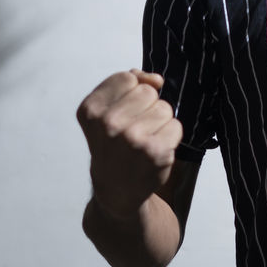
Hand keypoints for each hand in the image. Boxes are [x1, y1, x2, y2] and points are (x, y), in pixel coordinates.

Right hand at [76, 69, 183, 221]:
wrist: (116, 188)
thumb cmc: (113, 144)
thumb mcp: (106, 110)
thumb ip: (127, 83)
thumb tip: (155, 80)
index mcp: (91, 110)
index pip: (127, 78)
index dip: (131, 92)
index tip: (123, 112)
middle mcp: (108, 123)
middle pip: (148, 92)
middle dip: (147, 106)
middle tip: (134, 129)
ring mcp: (132, 138)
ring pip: (164, 108)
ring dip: (160, 122)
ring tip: (144, 139)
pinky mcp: (155, 151)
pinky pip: (176, 126)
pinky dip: (170, 136)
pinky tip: (154, 150)